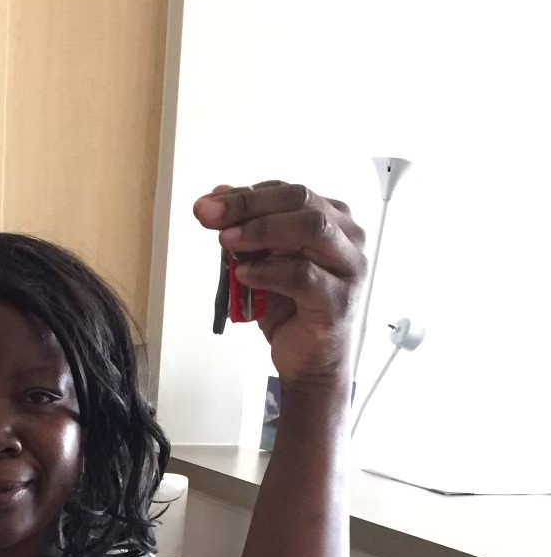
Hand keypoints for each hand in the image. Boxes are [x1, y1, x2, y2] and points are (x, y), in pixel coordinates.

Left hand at [194, 181, 366, 388]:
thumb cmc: (291, 311)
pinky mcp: (338, 300)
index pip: (289, 193)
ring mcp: (348, 268)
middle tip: (210, 215)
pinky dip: (268, 271)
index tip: (208, 203)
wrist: (309, 363)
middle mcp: (347, 237)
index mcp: (333, 220)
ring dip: (262, 230)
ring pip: (311, 229)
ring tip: (226, 241)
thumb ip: (246, 230)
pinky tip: (243, 274)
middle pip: (301, 201)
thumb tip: (216, 196)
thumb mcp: (262, 263)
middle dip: (249, 205)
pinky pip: (303, 276)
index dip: (246, 194)